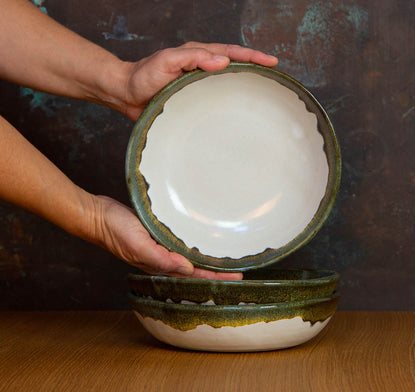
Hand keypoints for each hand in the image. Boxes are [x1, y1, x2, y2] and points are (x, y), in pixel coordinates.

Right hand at [92, 195, 241, 278]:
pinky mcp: (157, 232)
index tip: (236, 278)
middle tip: (238, 269)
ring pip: (188, 255)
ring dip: (206, 258)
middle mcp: (162, 257)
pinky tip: (200, 238)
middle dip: (216, 270)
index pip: (194, 274)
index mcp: (160, 263)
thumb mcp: (138, 244)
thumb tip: (186, 270)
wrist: (96, 215)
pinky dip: (193, 243)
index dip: (216, 277)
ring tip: (225, 257)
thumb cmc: (114, 230)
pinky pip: (179, 241)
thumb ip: (160, 259)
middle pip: (195, 267)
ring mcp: (160, 245)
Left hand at [120, 42, 277, 119]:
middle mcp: (201, 67)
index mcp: (198, 55)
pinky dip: (231, 99)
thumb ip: (193, 58)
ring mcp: (198, 83)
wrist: (126, 94)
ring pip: (228, 81)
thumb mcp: (167, 61)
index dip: (252, 57)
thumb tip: (223, 60)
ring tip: (264, 91)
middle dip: (256, 67)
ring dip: (246, 83)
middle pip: (235, 64)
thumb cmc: (143, 76)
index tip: (271, 62)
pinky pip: (217, 97)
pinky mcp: (193, 98)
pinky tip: (238, 109)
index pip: (231, 52)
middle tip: (275, 75)